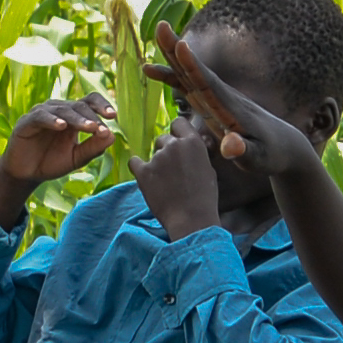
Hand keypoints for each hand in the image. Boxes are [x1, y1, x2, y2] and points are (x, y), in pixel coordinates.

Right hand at [0, 96, 114, 211]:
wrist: (26, 174)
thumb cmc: (52, 162)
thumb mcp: (77, 158)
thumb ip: (93, 148)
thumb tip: (112, 136)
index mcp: (73, 115)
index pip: (90, 102)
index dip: (102, 105)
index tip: (113, 116)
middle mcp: (58, 110)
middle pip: (79, 105)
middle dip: (92, 117)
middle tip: (101, 129)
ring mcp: (42, 113)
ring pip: (63, 110)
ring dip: (77, 119)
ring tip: (89, 128)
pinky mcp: (26, 122)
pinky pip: (41, 117)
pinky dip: (52, 121)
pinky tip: (62, 126)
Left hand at [135, 116, 223, 237]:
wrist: (191, 219)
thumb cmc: (204, 197)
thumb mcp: (208, 169)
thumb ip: (196, 153)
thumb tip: (189, 146)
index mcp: (193, 142)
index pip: (178, 122)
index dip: (177, 132)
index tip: (177, 143)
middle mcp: (174, 145)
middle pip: (163, 138)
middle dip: (166, 150)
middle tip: (171, 169)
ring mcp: (157, 158)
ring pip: (152, 152)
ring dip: (156, 162)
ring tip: (164, 181)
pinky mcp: (143, 172)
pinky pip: (135, 162)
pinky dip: (139, 168)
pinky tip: (146, 178)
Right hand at [144, 19, 328, 218]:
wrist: (285, 146)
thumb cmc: (272, 155)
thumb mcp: (258, 158)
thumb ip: (243, 151)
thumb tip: (230, 147)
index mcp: (230, 107)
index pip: (208, 82)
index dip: (193, 66)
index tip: (181, 45)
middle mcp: (222, 96)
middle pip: (195, 70)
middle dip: (178, 50)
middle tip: (161, 27)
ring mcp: (217, 97)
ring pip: (190, 73)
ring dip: (172, 55)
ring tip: (157, 35)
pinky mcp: (212, 103)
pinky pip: (188, 85)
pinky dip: (171, 76)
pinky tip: (153, 70)